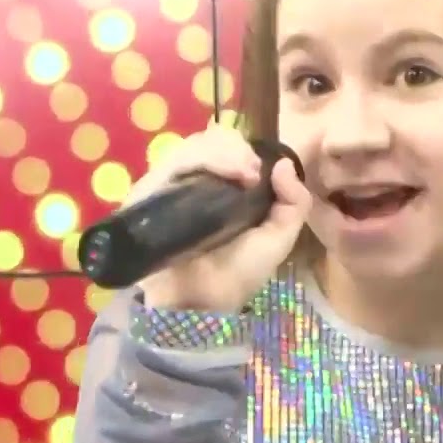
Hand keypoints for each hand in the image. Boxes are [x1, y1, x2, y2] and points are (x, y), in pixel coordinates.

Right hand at [123, 124, 310, 313]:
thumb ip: (294, 201)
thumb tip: (284, 164)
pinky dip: (199, 160)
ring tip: (240, 173)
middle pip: (209, 140)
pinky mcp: (148, 193)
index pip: (227, 148)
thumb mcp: (279, 238)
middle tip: (249, 171)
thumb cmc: (238, 273)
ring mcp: (169, 186)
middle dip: (235, 148)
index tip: (260, 171)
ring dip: (221, 152)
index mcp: (223, 188)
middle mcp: (194, 183)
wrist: (203, 302)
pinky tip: (220, 175)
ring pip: (191, 146)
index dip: (245, 150)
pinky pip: (170, 163)